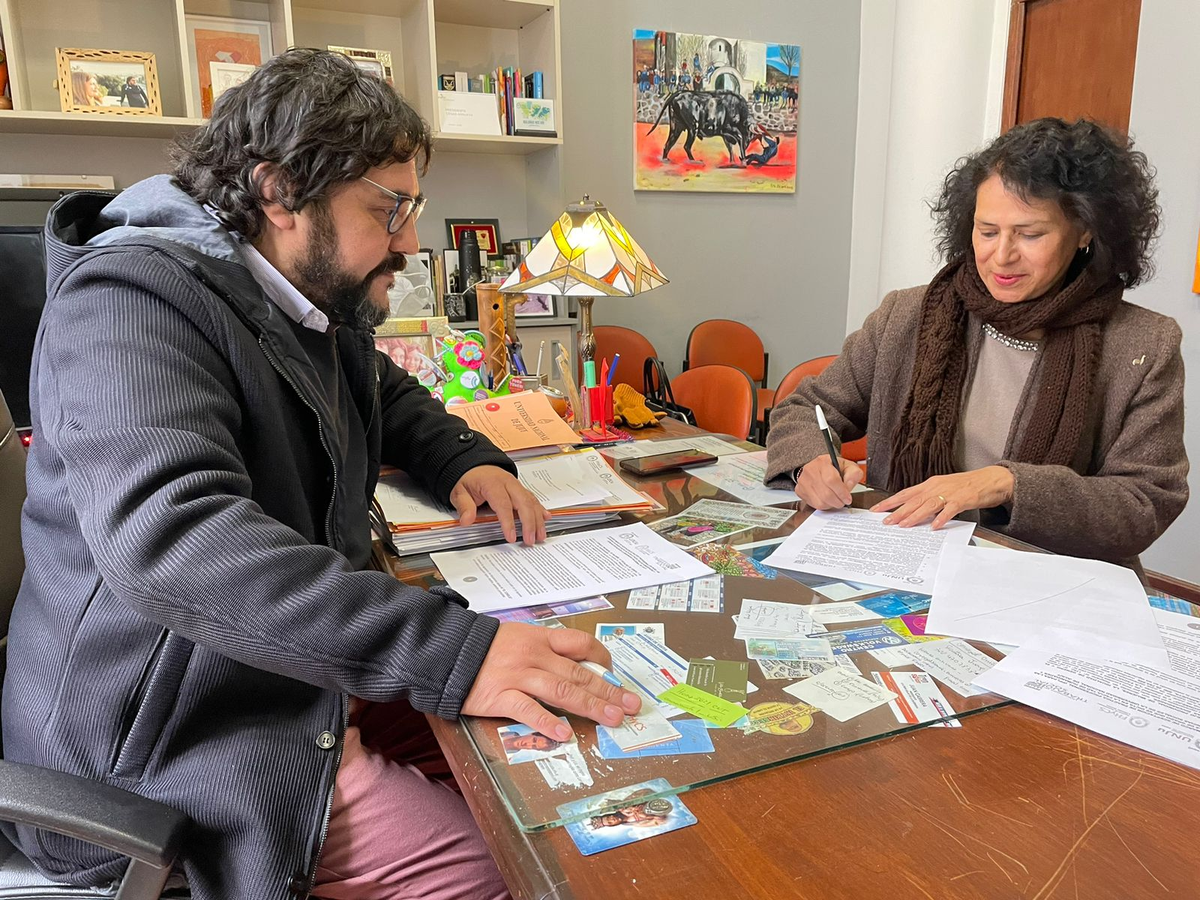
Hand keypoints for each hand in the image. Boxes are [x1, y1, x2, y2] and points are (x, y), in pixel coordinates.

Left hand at [450, 465, 549, 545]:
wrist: (473, 465)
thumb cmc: (468, 479)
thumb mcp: (459, 492)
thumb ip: (464, 506)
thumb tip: (466, 520)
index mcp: (492, 483)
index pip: (503, 504)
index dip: (508, 522)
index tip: (511, 536)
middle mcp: (508, 483)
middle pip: (523, 503)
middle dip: (529, 523)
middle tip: (530, 540)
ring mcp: (516, 485)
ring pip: (531, 501)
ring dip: (537, 519)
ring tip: (540, 535)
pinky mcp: (519, 488)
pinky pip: (532, 498)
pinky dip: (540, 509)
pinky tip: (546, 518)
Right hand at [462, 624, 642, 740]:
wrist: (446, 651)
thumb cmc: (483, 647)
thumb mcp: (518, 637)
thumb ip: (544, 651)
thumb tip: (574, 666)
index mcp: (540, 638)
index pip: (580, 644)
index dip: (601, 659)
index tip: (615, 673)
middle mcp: (535, 655)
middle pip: (579, 673)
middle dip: (609, 691)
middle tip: (631, 706)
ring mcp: (519, 676)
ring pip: (562, 691)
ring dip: (591, 706)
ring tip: (612, 719)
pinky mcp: (501, 696)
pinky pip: (528, 710)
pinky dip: (547, 723)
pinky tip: (564, 734)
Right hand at [794, 453, 863, 508]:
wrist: (818, 468)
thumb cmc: (833, 468)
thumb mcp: (848, 466)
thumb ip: (854, 474)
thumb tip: (849, 485)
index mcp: (823, 462)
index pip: (831, 480)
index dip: (841, 492)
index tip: (847, 498)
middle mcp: (810, 470)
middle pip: (826, 494)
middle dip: (838, 501)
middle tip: (843, 501)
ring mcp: (803, 481)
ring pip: (820, 502)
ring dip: (831, 504)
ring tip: (835, 499)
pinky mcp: (799, 490)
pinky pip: (814, 504)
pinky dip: (823, 505)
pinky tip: (826, 499)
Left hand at [870, 465, 1014, 528]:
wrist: (990, 479)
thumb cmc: (967, 486)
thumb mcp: (943, 488)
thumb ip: (928, 499)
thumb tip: (913, 511)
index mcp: (930, 484)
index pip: (906, 493)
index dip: (890, 501)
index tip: (877, 509)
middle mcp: (937, 486)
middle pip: (913, 500)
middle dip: (898, 511)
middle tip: (886, 521)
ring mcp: (949, 492)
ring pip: (928, 504)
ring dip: (914, 515)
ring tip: (904, 525)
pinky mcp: (963, 499)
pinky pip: (950, 509)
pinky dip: (941, 518)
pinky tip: (934, 526)